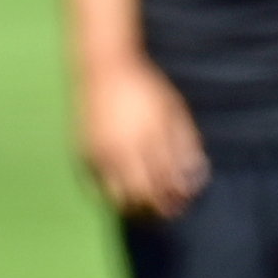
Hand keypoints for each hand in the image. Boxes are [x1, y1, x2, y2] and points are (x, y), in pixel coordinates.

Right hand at [78, 56, 206, 218]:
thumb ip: (186, 145)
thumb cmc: (145, 89)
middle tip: (168, 211)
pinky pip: (95, 187)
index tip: (184, 201)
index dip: (176, 197)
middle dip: (157, 209)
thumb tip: (195, 180)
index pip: (165, 182)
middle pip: (141, 197)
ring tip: (147, 205)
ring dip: (135, 207)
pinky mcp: (82, 152)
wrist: (102, 66)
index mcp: (147, 139)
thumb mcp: (174, 112)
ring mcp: (99, 152)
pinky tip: (125, 192)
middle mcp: (121, 149)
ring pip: (117, 197)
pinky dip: (111, 195)